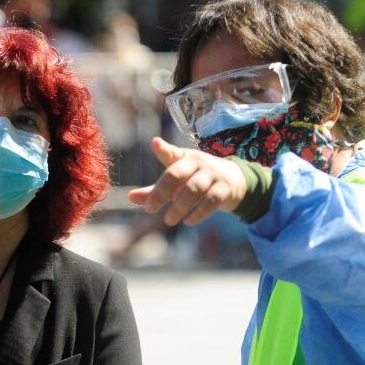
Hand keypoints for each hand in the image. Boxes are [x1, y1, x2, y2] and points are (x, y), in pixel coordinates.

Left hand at [127, 137, 246, 225]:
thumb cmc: (197, 178)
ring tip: (169, 220)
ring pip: (193, 189)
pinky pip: (210, 201)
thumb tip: (130, 198)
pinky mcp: (224, 189)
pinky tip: (188, 221)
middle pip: (177, 174)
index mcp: (183, 157)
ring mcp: (212, 174)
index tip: (155, 143)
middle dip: (161, 192)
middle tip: (149, 209)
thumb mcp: (177, 181)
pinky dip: (198, 213)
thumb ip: (154, 190)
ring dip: (179, 206)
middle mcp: (197, 162)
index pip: (171, 152)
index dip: (163, 149)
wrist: (234, 180)